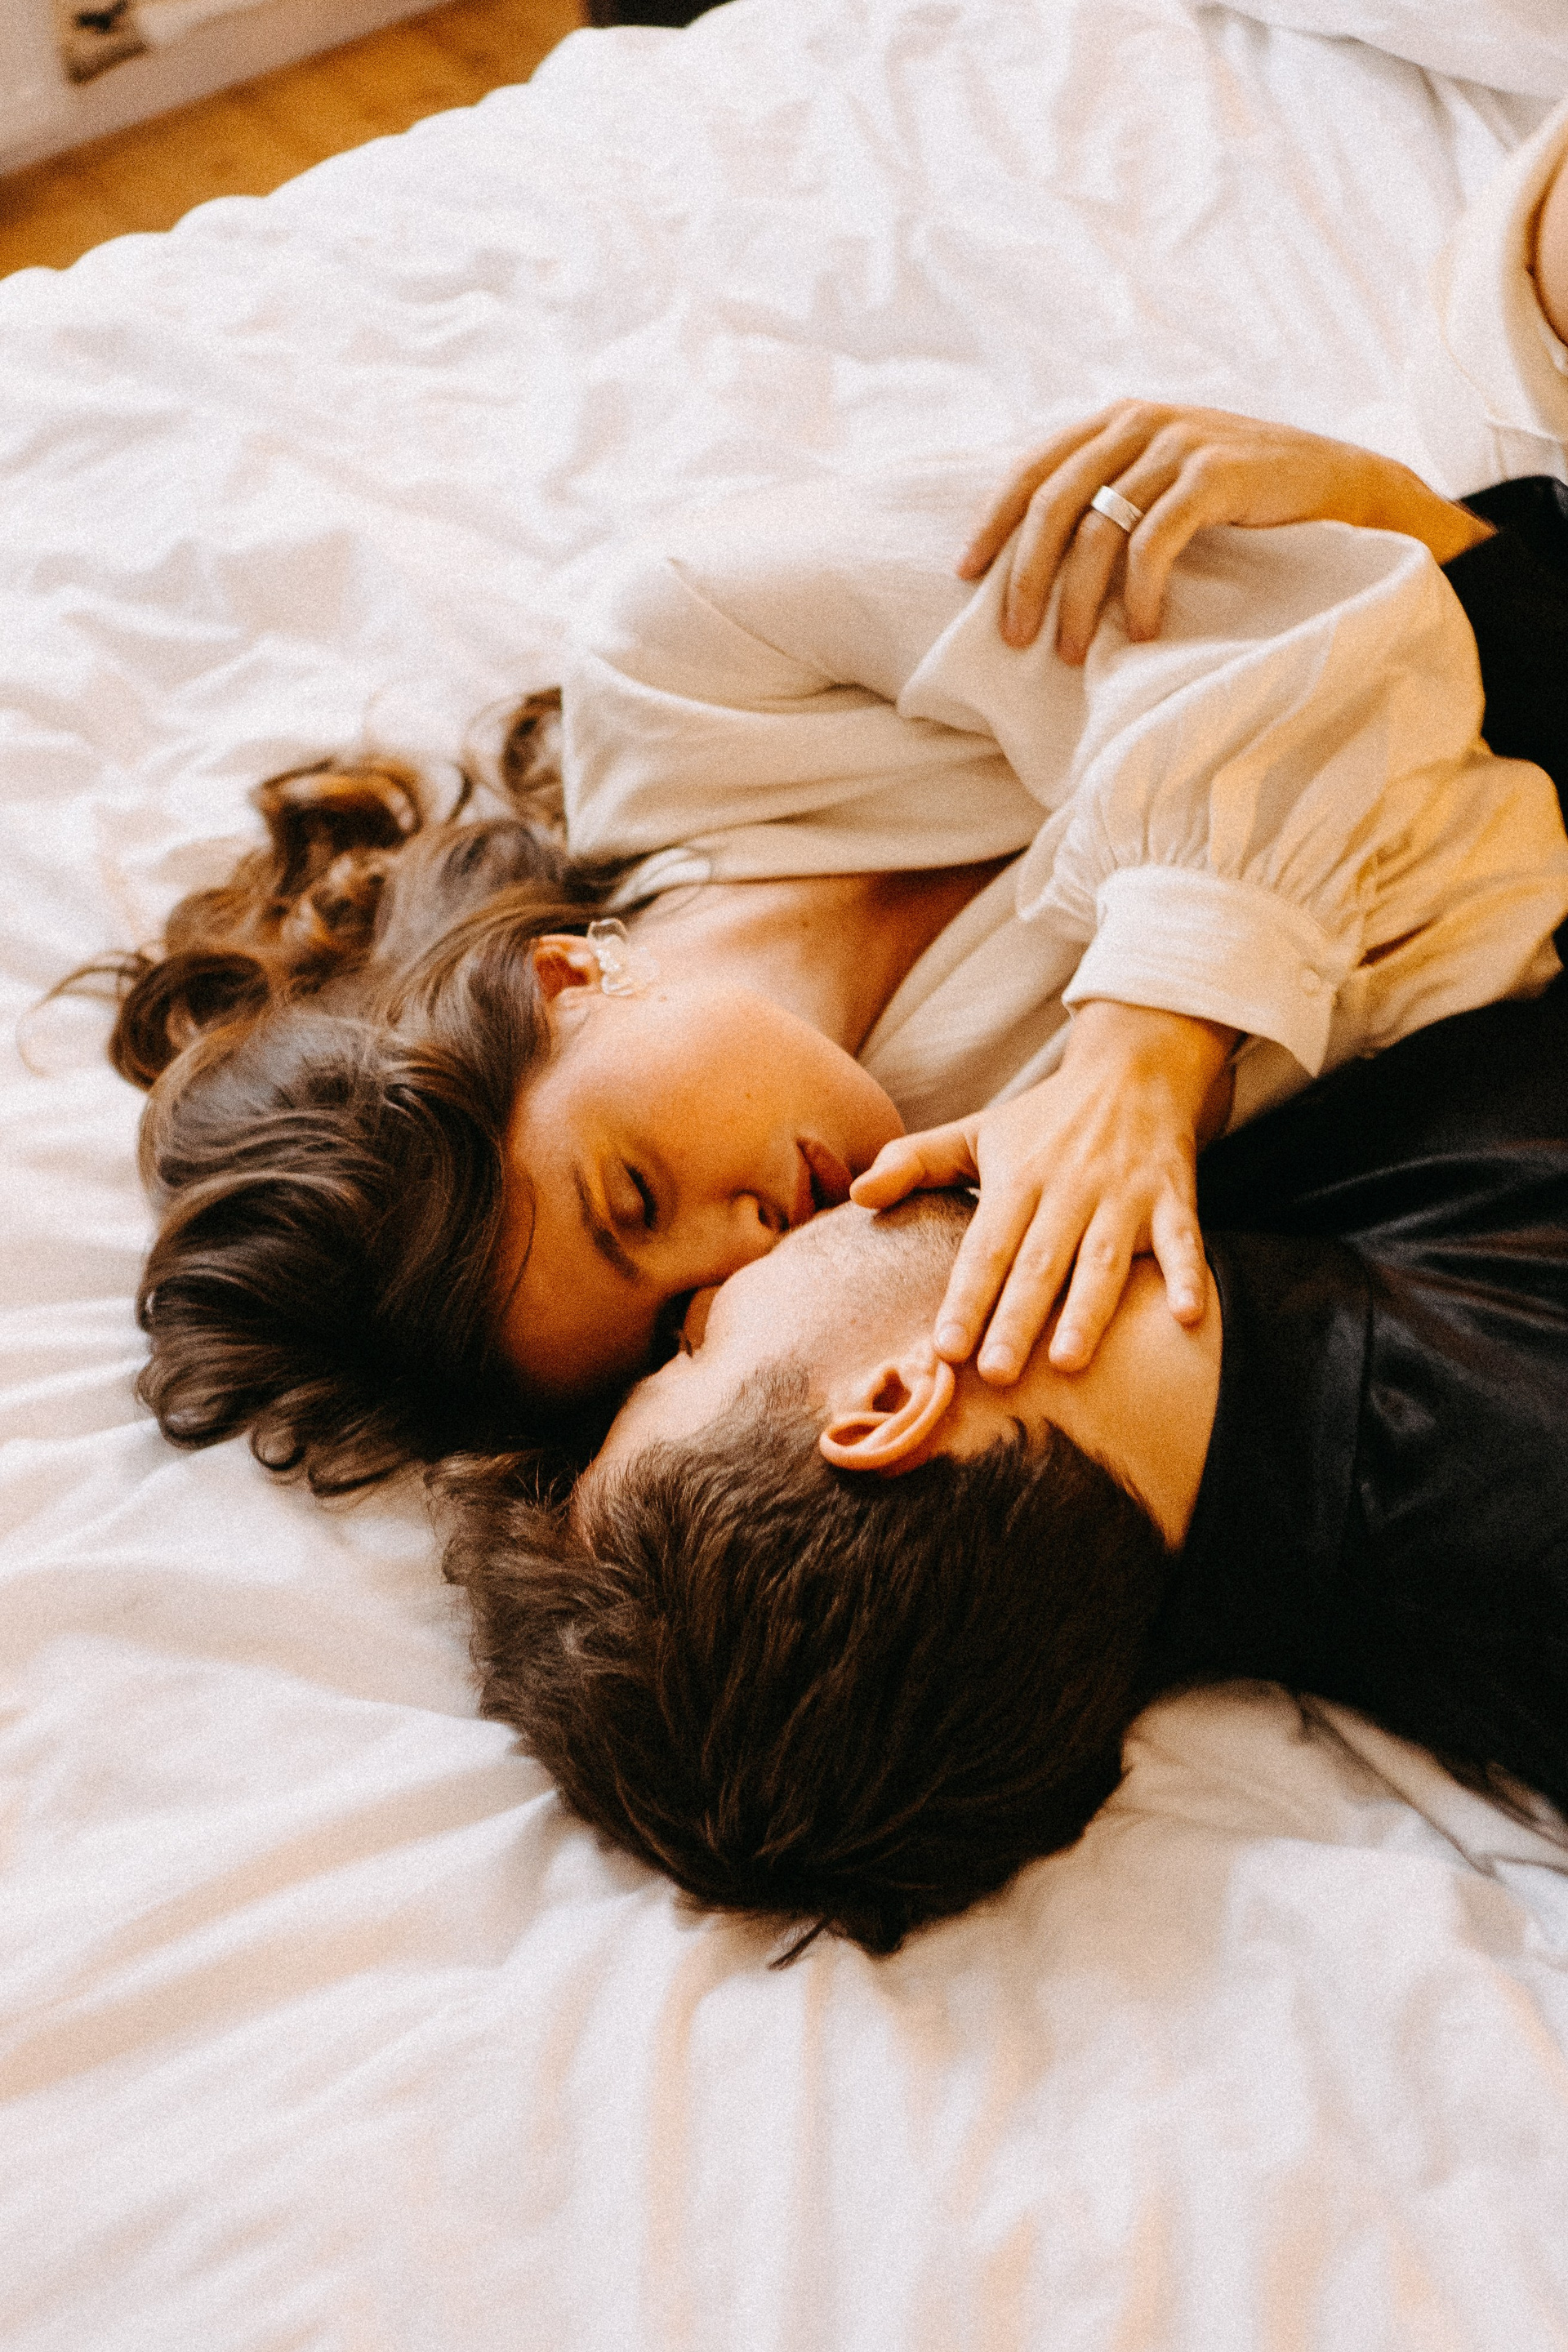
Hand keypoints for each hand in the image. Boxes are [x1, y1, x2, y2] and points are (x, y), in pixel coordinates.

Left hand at [849, 1001, 1236, 1380]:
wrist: (1134, 1066)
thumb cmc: (1045, 1117)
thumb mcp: (977, 1130)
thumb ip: (915, 1162)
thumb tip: (857, 1195)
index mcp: (1017, 1179)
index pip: (985, 1247)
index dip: (966, 1298)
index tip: (946, 1348)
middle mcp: (1068, 1189)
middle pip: (1039, 1263)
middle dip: (1017, 1318)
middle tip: (996, 1373)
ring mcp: (1124, 1194)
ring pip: (1104, 1259)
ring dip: (1089, 1310)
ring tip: (1069, 1361)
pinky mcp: (1174, 1196)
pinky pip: (1184, 1240)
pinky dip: (1189, 1275)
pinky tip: (1188, 1317)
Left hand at [956, 401, 1494, 662]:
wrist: (1343, 486)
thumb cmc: (1245, 498)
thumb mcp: (1166, 481)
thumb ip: (1112, 492)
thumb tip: (1037, 556)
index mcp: (1117, 420)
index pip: (1033, 469)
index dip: (994, 523)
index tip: (966, 575)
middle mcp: (1141, 421)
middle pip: (1053, 502)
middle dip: (1026, 577)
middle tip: (1014, 638)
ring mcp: (1179, 442)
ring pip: (1097, 528)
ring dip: (1076, 600)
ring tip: (1068, 652)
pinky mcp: (1216, 474)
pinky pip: (1154, 542)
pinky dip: (1136, 594)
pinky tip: (1135, 633)